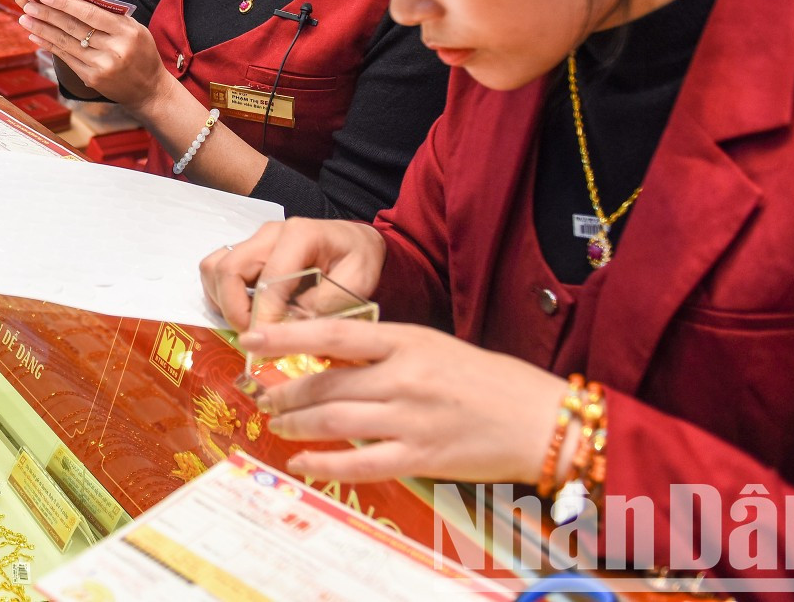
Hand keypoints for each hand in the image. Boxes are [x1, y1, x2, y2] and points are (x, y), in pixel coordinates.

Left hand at [16, 0, 161, 107]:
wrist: (149, 89)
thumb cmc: (140, 52)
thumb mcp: (134, 29)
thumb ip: (110, 15)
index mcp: (127, 32)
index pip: (91, 14)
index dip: (66, 3)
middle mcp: (114, 49)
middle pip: (74, 28)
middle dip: (48, 14)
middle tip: (28, 4)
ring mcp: (102, 66)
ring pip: (66, 43)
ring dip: (42, 30)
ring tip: (25, 18)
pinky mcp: (91, 78)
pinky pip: (66, 58)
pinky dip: (49, 46)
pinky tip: (35, 36)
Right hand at [199, 219, 384, 331]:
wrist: (353, 241)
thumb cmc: (357, 260)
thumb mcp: (358, 282)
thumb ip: (326, 304)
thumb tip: (291, 328)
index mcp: (300, 235)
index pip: (268, 279)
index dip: (263, 316)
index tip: (267, 345)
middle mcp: (269, 233)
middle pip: (229, 269)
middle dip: (234, 310)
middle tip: (253, 338)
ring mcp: (253, 240)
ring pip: (215, 268)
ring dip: (222, 301)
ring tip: (247, 325)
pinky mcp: (244, 250)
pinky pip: (215, 270)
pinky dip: (220, 295)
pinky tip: (244, 312)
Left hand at [247, 320, 566, 485]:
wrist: (542, 420)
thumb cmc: (487, 380)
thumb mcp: (433, 347)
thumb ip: (383, 350)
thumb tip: (328, 355)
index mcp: (409, 340)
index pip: (333, 331)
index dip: (285, 334)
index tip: (251, 337)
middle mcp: (406, 377)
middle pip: (325, 382)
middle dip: (285, 390)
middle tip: (263, 394)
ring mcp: (412, 419)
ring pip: (334, 419)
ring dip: (296, 422)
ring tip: (277, 422)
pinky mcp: (422, 457)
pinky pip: (359, 461)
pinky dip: (323, 463)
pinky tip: (302, 461)